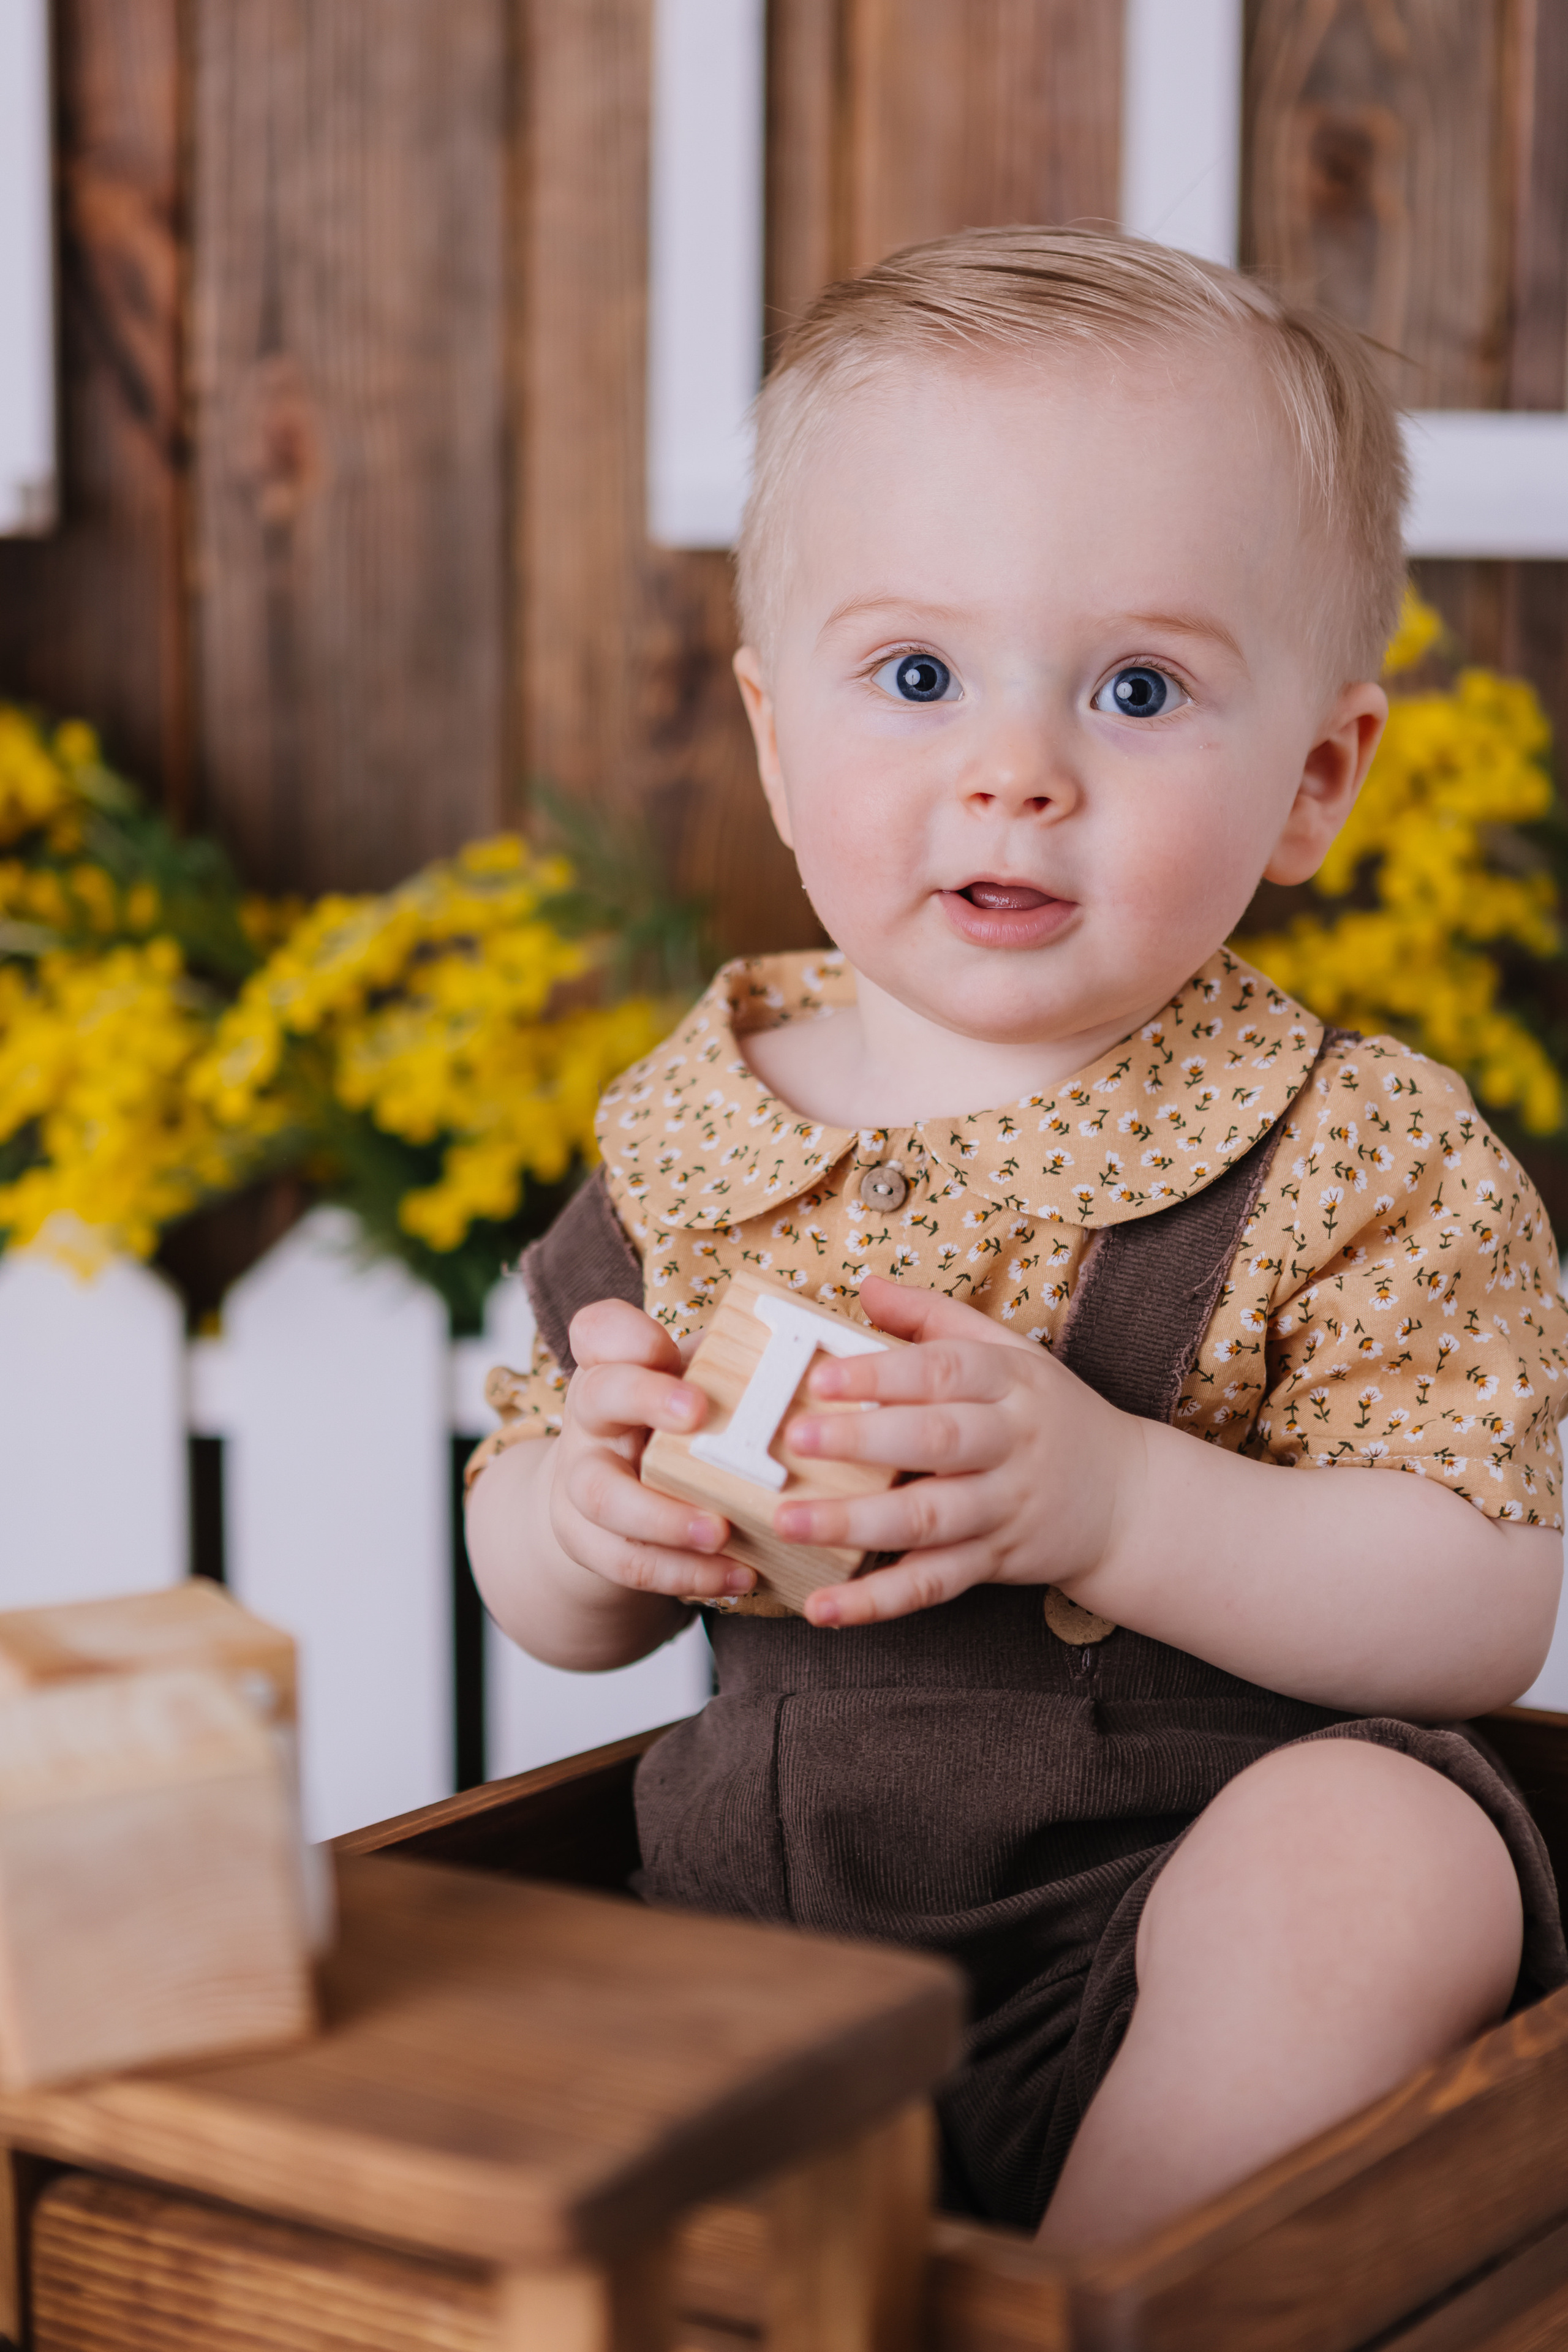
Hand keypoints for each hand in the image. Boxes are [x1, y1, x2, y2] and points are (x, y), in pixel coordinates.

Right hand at [549, 1299, 756, 1602]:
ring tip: (719, 1532)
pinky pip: (628, 1562)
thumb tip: (824, 1362)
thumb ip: (735, 1372)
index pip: (599, 1330)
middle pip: (596, 1396)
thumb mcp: (693, 1390)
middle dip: (645, 1399)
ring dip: (663, 1515)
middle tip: (697, 1412)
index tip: (661, 1345)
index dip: (624, 1333)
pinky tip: (738, 1575)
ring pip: (601, 1495)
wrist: (608, 1506)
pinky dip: (685, 1574)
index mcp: (618, 1369)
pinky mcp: (588, 1543)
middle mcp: (593, 1419)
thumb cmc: (671, 1433)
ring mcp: (582, 1482)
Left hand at [775, 1275, 1139, 1626]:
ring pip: (929, 1519)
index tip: (821, 1376)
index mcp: (1010, 1383)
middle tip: (797, 1438)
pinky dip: (877, 1601)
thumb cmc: (1049, 1414)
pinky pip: (932, 1584)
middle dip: (864, 1440)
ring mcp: (1003, 1509)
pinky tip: (824, 1607)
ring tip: (789, 1523)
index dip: (882, 1372)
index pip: (944, 1371)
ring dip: (855, 1524)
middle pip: (936, 1441)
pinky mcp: (994, 1562)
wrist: (1128, 1500)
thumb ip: (935, 1318)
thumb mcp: (1010, 1352)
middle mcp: (1009, 1445)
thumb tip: (867, 1287)